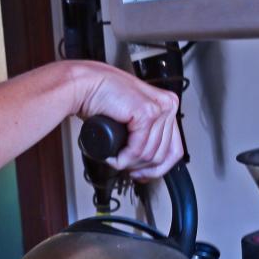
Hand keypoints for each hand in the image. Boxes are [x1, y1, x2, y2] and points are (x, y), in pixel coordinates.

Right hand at [72, 62, 182, 180]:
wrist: (84, 84)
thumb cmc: (100, 96)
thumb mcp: (129, 117)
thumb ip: (143, 132)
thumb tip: (147, 159)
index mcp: (167, 104)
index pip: (174, 148)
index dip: (157, 168)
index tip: (143, 174)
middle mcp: (167, 105)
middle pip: (163, 154)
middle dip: (141, 167)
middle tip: (125, 166)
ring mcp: (159, 108)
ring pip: (150, 155)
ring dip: (129, 163)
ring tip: (115, 158)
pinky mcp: (146, 113)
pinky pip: (138, 150)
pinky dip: (123, 158)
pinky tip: (113, 156)